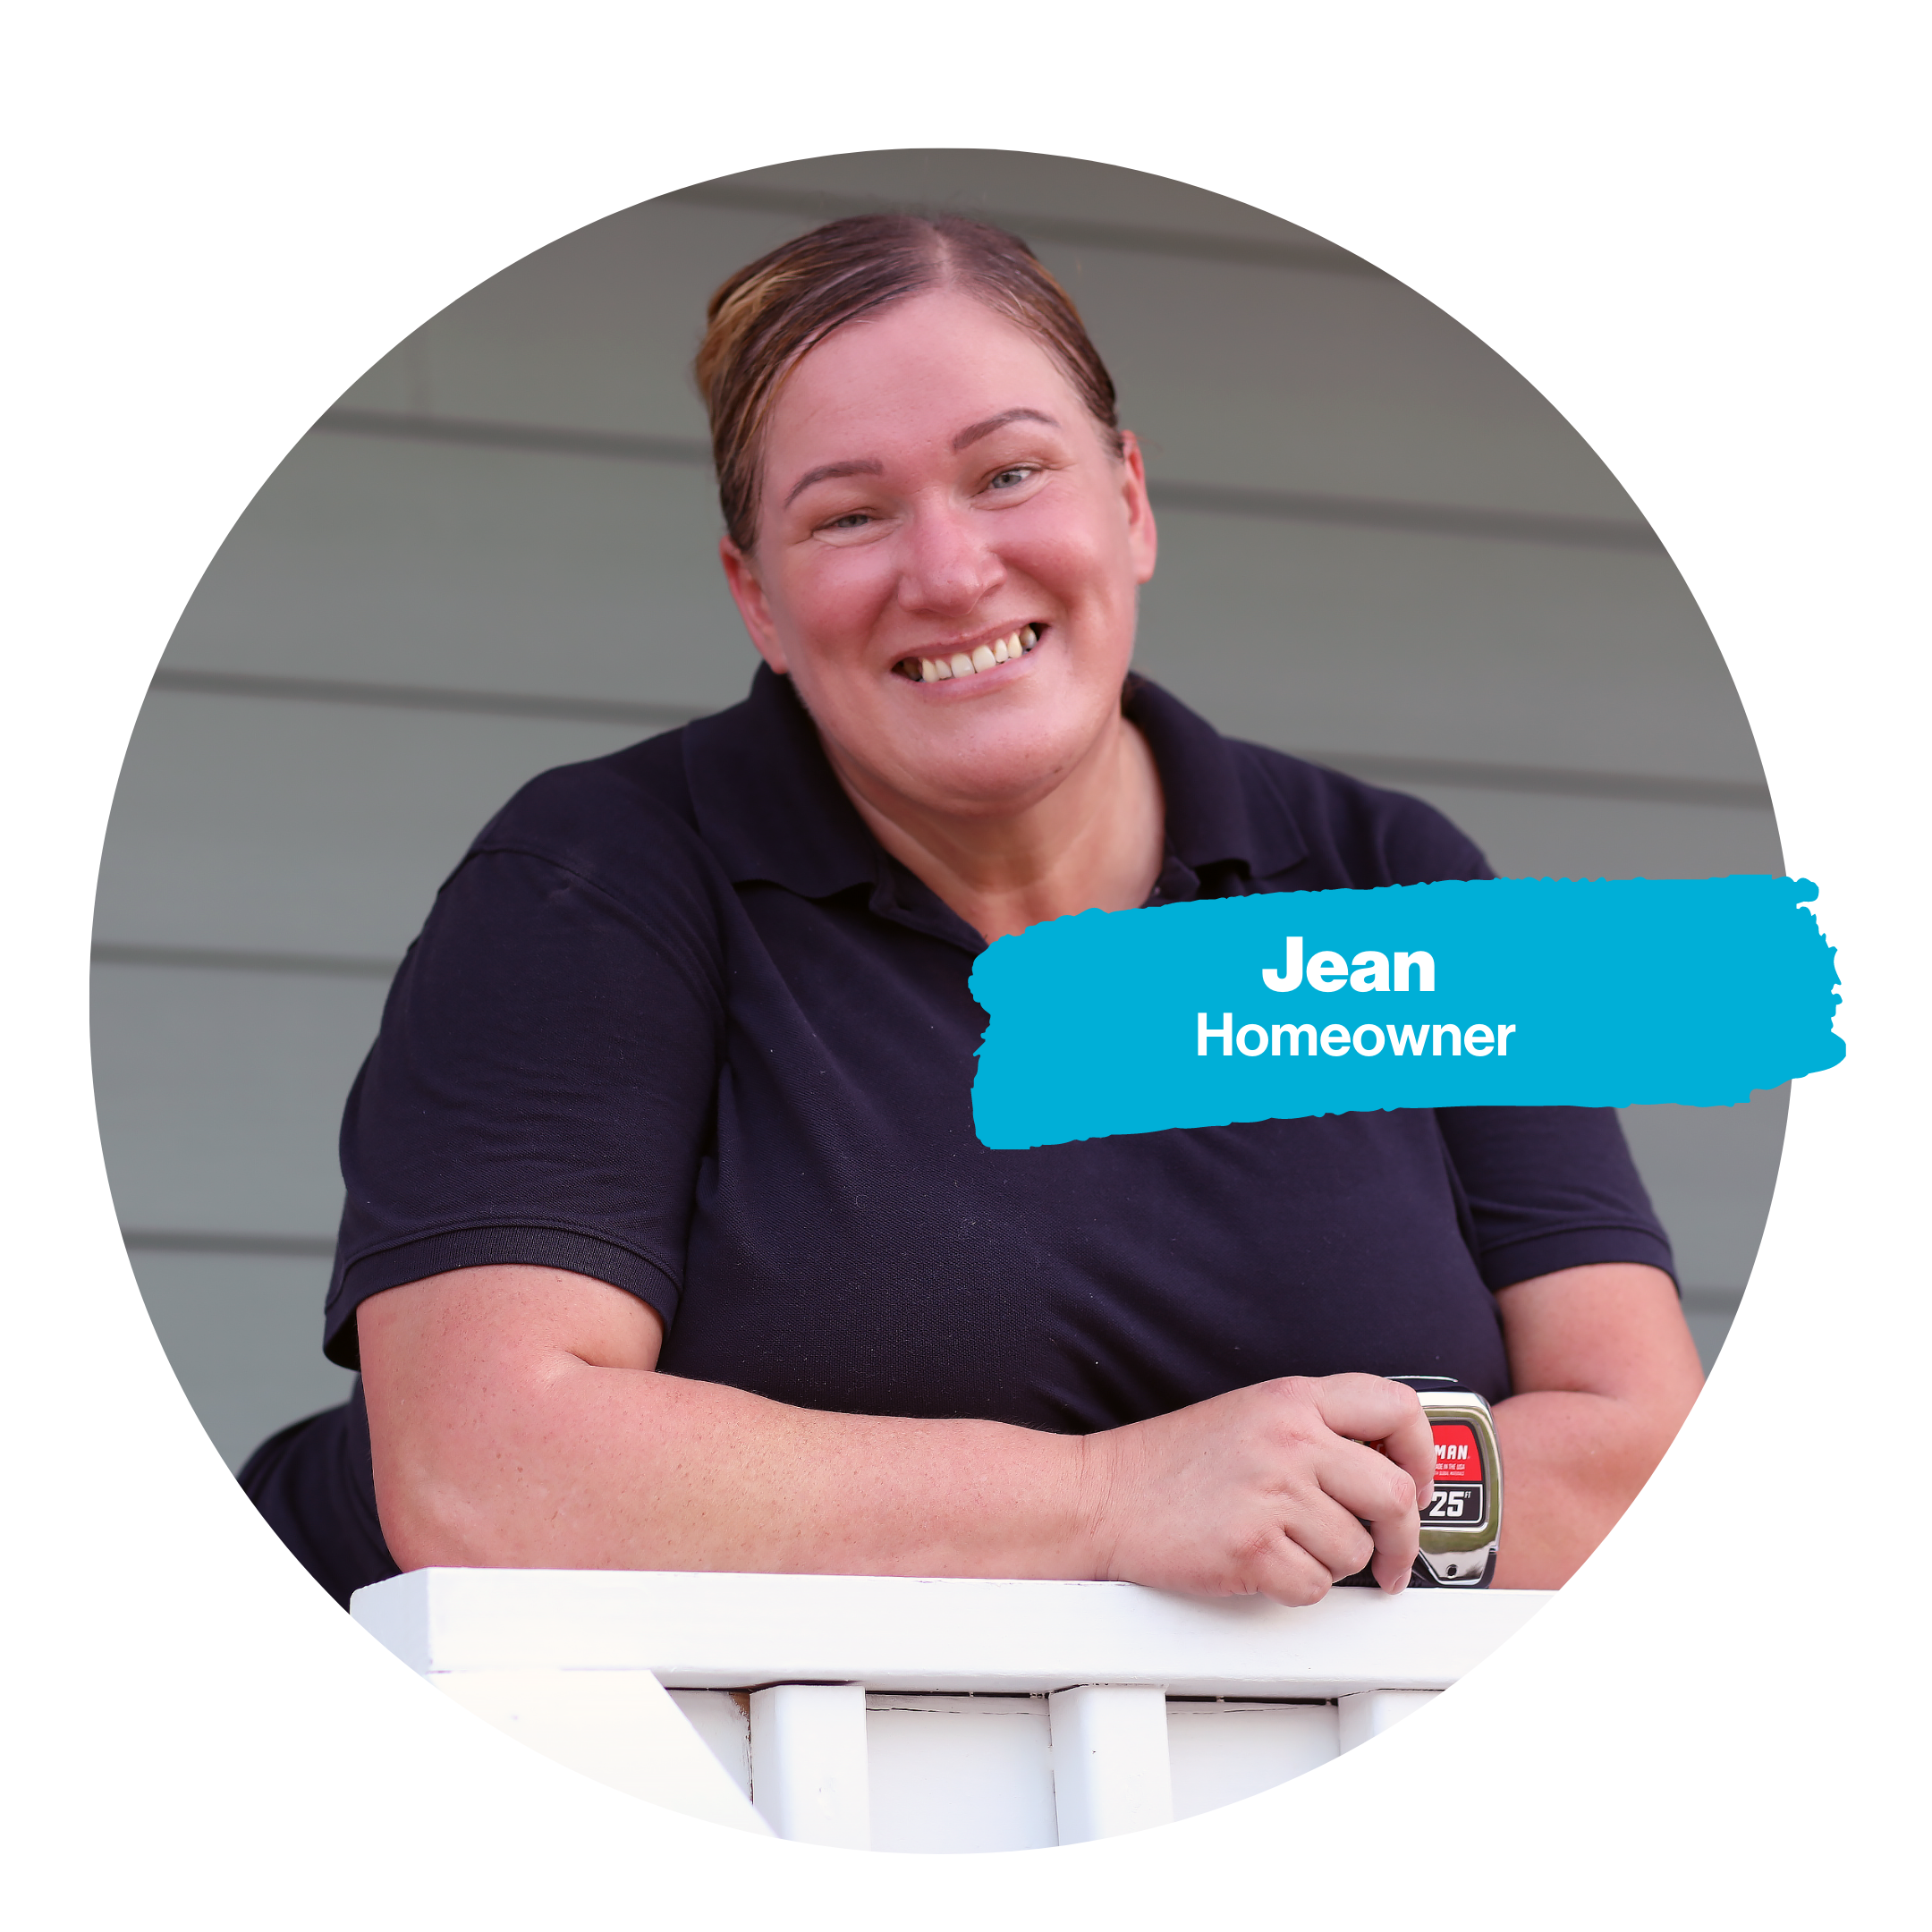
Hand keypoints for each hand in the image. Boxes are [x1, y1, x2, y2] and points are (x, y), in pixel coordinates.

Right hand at [1080, 1374, 1436, 1604]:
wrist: (1102, 1496)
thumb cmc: (1169, 1463)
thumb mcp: (1250, 1415)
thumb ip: (1315, 1428)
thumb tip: (1384, 1467)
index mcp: (1292, 1400)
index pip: (1396, 1408)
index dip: (1422, 1454)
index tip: (1419, 1486)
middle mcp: (1289, 1440)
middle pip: (1395, 1495)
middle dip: (1402, 1539)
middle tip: (1390, 1558)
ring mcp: (1271, 1493)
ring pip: (1355, 1551)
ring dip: (1331, 1564)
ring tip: (1286, 1547)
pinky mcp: (1252, 1548)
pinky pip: (1315, 1588)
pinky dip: (1295, 1589)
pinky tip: (1262, 1566)